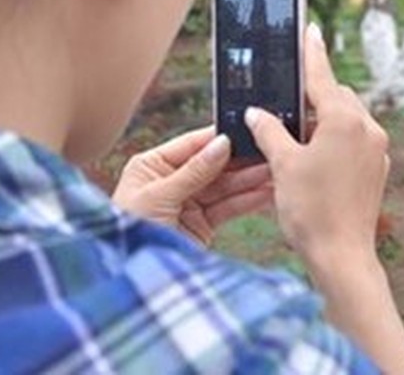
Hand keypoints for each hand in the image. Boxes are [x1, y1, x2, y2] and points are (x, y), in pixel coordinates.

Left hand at [112, 126, 272, 245]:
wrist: (129, 274)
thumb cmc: (129, 231)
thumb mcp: (158, 196)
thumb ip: (193, 171)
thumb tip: (222, 143)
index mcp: (153, 166)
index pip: (192, 145)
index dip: (219, 138)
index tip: (246, 129)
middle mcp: (172, 181)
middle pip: (213, 164)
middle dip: (241, 160)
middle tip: (268, 151)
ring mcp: (188, 203)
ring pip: (224, 186)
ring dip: (249, 179)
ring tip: (274, 171)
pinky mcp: (201, 224)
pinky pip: (228, 207)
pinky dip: (247, 200)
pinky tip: (266, 192)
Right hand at [244, 24, 389, 264]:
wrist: (342, 255)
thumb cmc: (311, 210)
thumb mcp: (282, 165)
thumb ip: (269, 131)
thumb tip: (257, 112)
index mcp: (344, 120)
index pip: (323, 76)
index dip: (312, 52)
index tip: (310, 30)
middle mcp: (367, 128)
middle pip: (337, 97)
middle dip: (313, 96)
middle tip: (285, 102)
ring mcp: (377, 149)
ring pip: (348, 119)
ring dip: (324, 120)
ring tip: (294, 136)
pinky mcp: (377, 169)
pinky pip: (356, 141)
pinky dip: (336, 139)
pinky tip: (314, 156)